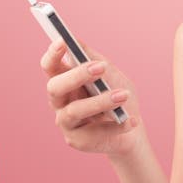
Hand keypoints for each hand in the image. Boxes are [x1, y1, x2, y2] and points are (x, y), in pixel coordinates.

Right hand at [40, 37, 145, 158]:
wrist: (132, 127)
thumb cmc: (118, 94)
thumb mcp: (111, 73)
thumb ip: (94, 59)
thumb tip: (77, 42)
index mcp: (65, 81)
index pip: (50, 66)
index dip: (53, 54)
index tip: (63, 41)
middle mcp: (60, 101)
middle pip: (55, 87)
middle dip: (77, 75)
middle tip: (101, 67)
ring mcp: (66, 122)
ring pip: (74, 110)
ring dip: (101, 101)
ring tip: (123, 95)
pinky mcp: (77, 141)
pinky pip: (94, 132)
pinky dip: (116, 125)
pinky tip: (132, 120)